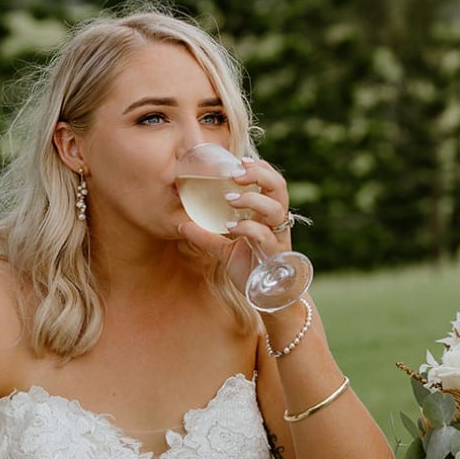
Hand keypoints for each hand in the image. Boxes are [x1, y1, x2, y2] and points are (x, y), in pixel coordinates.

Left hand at [177, 155, 294, 290]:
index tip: (239, 161)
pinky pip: (264, 235)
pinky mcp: (274, 254)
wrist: (265, 298)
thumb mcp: (224, 250)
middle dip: (259, 174)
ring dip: (252, 199)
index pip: (271, 182)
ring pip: (276, 208)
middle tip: (236, 174)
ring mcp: (277, 237)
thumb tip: (180, 226)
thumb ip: (206, 236)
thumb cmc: (250, 269)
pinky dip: (247, 227)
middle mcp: (276, 222)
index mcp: (268, 215)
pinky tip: (230, 227)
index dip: (259, 168)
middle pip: (279, 187)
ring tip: (230, 199)